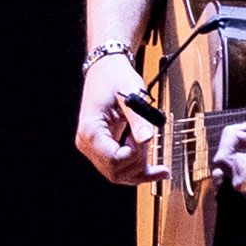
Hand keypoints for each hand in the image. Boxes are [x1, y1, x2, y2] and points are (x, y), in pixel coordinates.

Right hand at [73, 54, 161, 187]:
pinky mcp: (102, 148)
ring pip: (118, 175)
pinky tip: (157, 170)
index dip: (135, 155)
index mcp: (91, 129)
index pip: (114, 160)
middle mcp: (87, 143)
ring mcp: (93, 148)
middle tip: (147, 140)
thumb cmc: (114, 78)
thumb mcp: (130, 94)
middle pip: (115, 172)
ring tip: (150, 148)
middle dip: (138, 162)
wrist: (106, 69)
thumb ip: (139, 119)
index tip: (144, 139)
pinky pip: (119, 167)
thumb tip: (147, 138)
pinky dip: (138, 170)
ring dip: (138, 167)